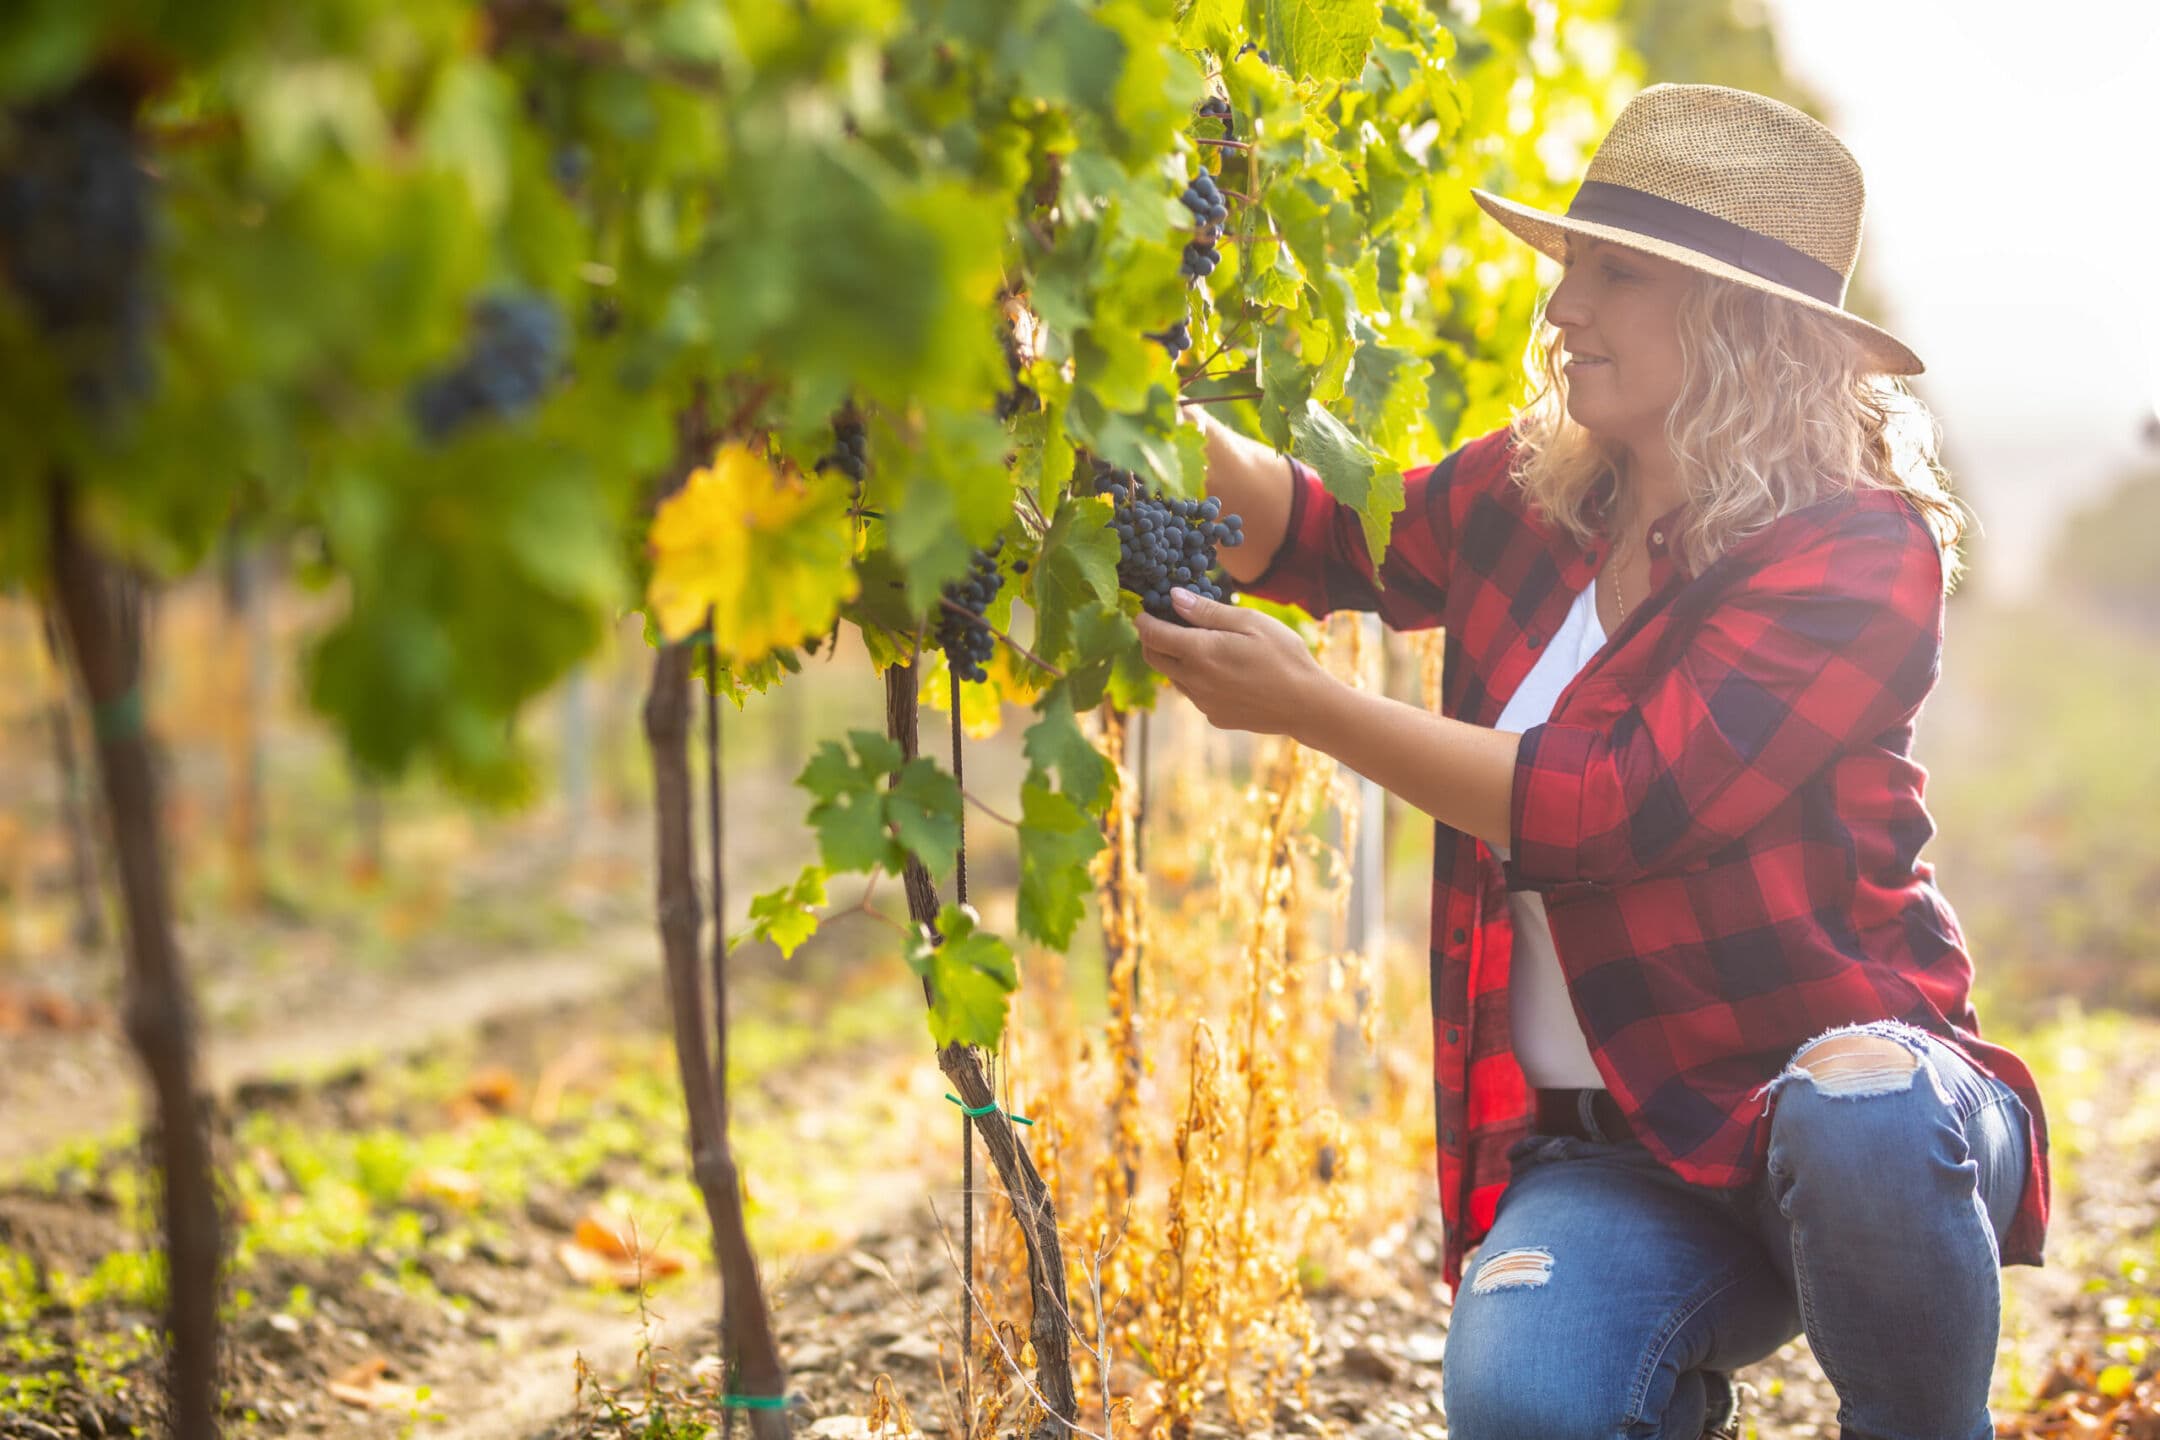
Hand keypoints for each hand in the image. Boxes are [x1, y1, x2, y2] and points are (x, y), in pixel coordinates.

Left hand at [1135, 587, 1329, 737]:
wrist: (1307, 704)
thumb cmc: (1283, 656)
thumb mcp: (1249, 622)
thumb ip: (1206, 611)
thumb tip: (1173, 597)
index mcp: (1199, 653)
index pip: (1152, 635)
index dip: (1143, 619)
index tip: (1145, 610)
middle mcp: (1194, 681)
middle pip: (1154, 658)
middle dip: (1151, 639)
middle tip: (1164, 625)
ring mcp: (1203, 703)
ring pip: (1174, 677)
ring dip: (1176, 660)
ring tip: (1200, 645)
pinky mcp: (1214, 716)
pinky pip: (1194, 694)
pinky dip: (1196, 679)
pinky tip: (1222, 670)